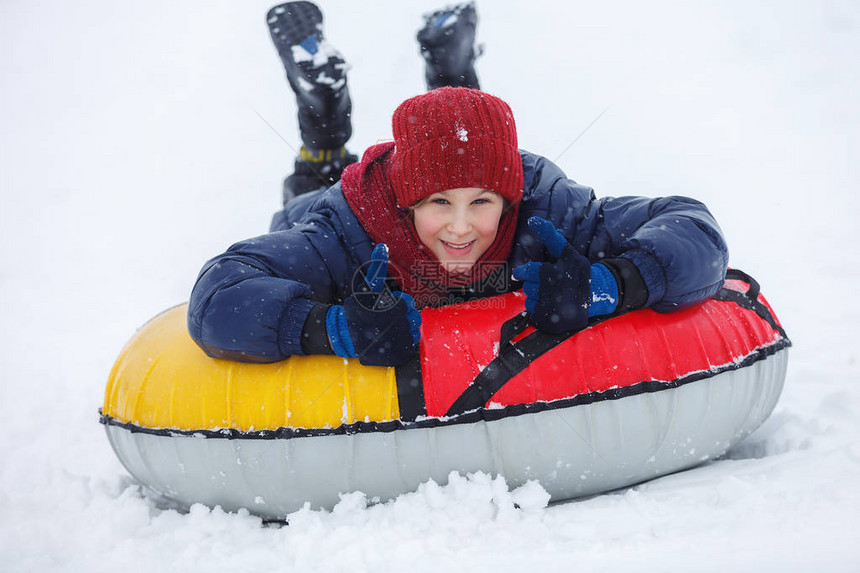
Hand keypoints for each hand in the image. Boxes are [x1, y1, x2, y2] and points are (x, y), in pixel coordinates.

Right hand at [328, 244, 421, 365]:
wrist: (345, 334)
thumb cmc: (358, 309)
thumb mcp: (367, 285)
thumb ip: (378, 266)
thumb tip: (382, 246)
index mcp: (398, 306)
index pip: (408, 304)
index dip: (396, 305)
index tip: (385, 308)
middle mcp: (402, 323)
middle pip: (413, 318)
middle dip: (402, 317)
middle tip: (386, 319)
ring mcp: (401, 340)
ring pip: (413, 332)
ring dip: (403, 330)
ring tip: (387, 330)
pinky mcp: (399, 355)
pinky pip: (409, 347)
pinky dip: (402, 344)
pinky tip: (389, 340)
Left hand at [511, 217, 596, 333]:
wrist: (595, 297)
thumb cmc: (578, 272)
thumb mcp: (568, 252)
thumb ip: (551, 237)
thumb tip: (534, 221)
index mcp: (555, 273)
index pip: (530, 271)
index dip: (522, 272)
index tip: (518, 272)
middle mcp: (552, 290)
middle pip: (527, 284)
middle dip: (534, 282)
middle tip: (547, 282)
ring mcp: (550, 306)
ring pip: (529, 296)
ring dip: (536, 294)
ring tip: (553, 293)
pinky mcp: (548, 319)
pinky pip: (532, 309)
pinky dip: (539, 307)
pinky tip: (552, 304)